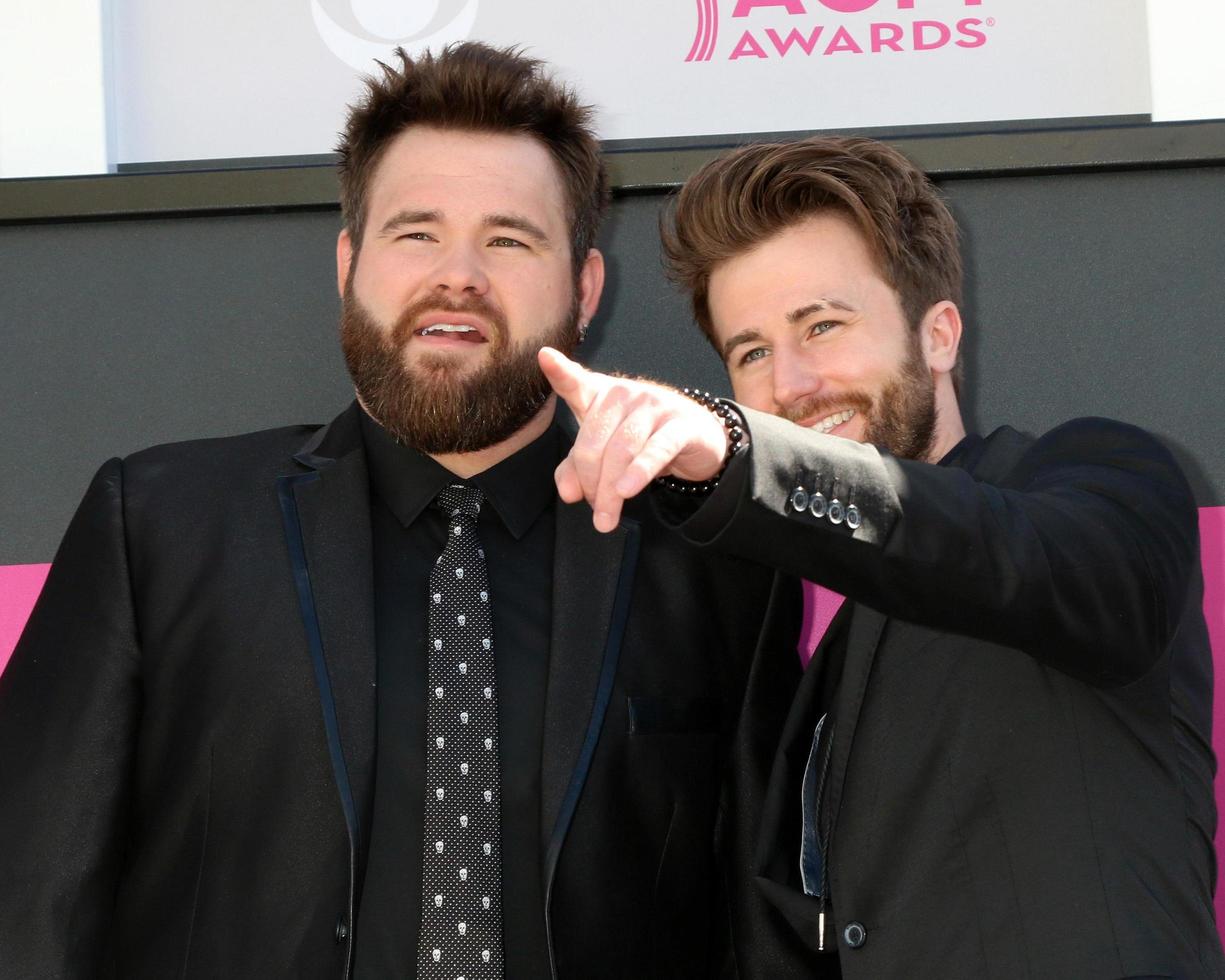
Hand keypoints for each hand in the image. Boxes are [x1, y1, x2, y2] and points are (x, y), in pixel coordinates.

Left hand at [538, 346, 727, 532]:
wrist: (698, 438)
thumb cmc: (643, 440)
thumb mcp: (604, 454)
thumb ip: (576, 470)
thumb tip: (568, 493)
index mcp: (599, 395)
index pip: (576, 383)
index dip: (561, 372)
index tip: (545, 358)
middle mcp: (624, 395)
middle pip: (594, 442)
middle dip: (590, 483)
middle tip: (595, 511)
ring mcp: (654, 406)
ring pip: (622, 451)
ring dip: (610, 491)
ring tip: (607, 518)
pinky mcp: (680, 424)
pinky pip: (656, 450)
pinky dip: (639, 473)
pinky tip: (627, 491)